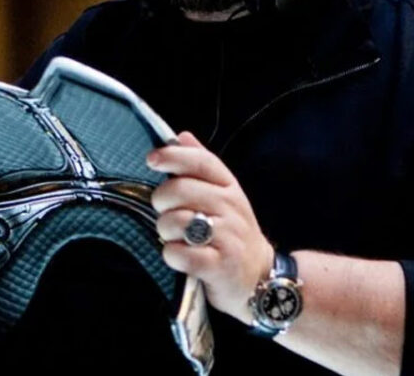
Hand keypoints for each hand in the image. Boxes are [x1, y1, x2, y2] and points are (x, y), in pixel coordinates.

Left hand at [148, 131, 273, 323]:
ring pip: (176, 221)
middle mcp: (231, 208)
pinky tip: (179, 257)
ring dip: (165, 231)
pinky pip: (178, 254)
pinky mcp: (219, 266)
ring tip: (174, 237)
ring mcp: (227, 238)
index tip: (152, 160)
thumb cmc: (233, 233)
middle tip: (165, 212)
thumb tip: (181, 136)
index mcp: (229, 187)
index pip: (200, 162)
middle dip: (161, 201)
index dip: (173, 157)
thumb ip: (201, 166)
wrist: (260, 277)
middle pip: (180, 190)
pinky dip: (171, 255)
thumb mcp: (224, 195)